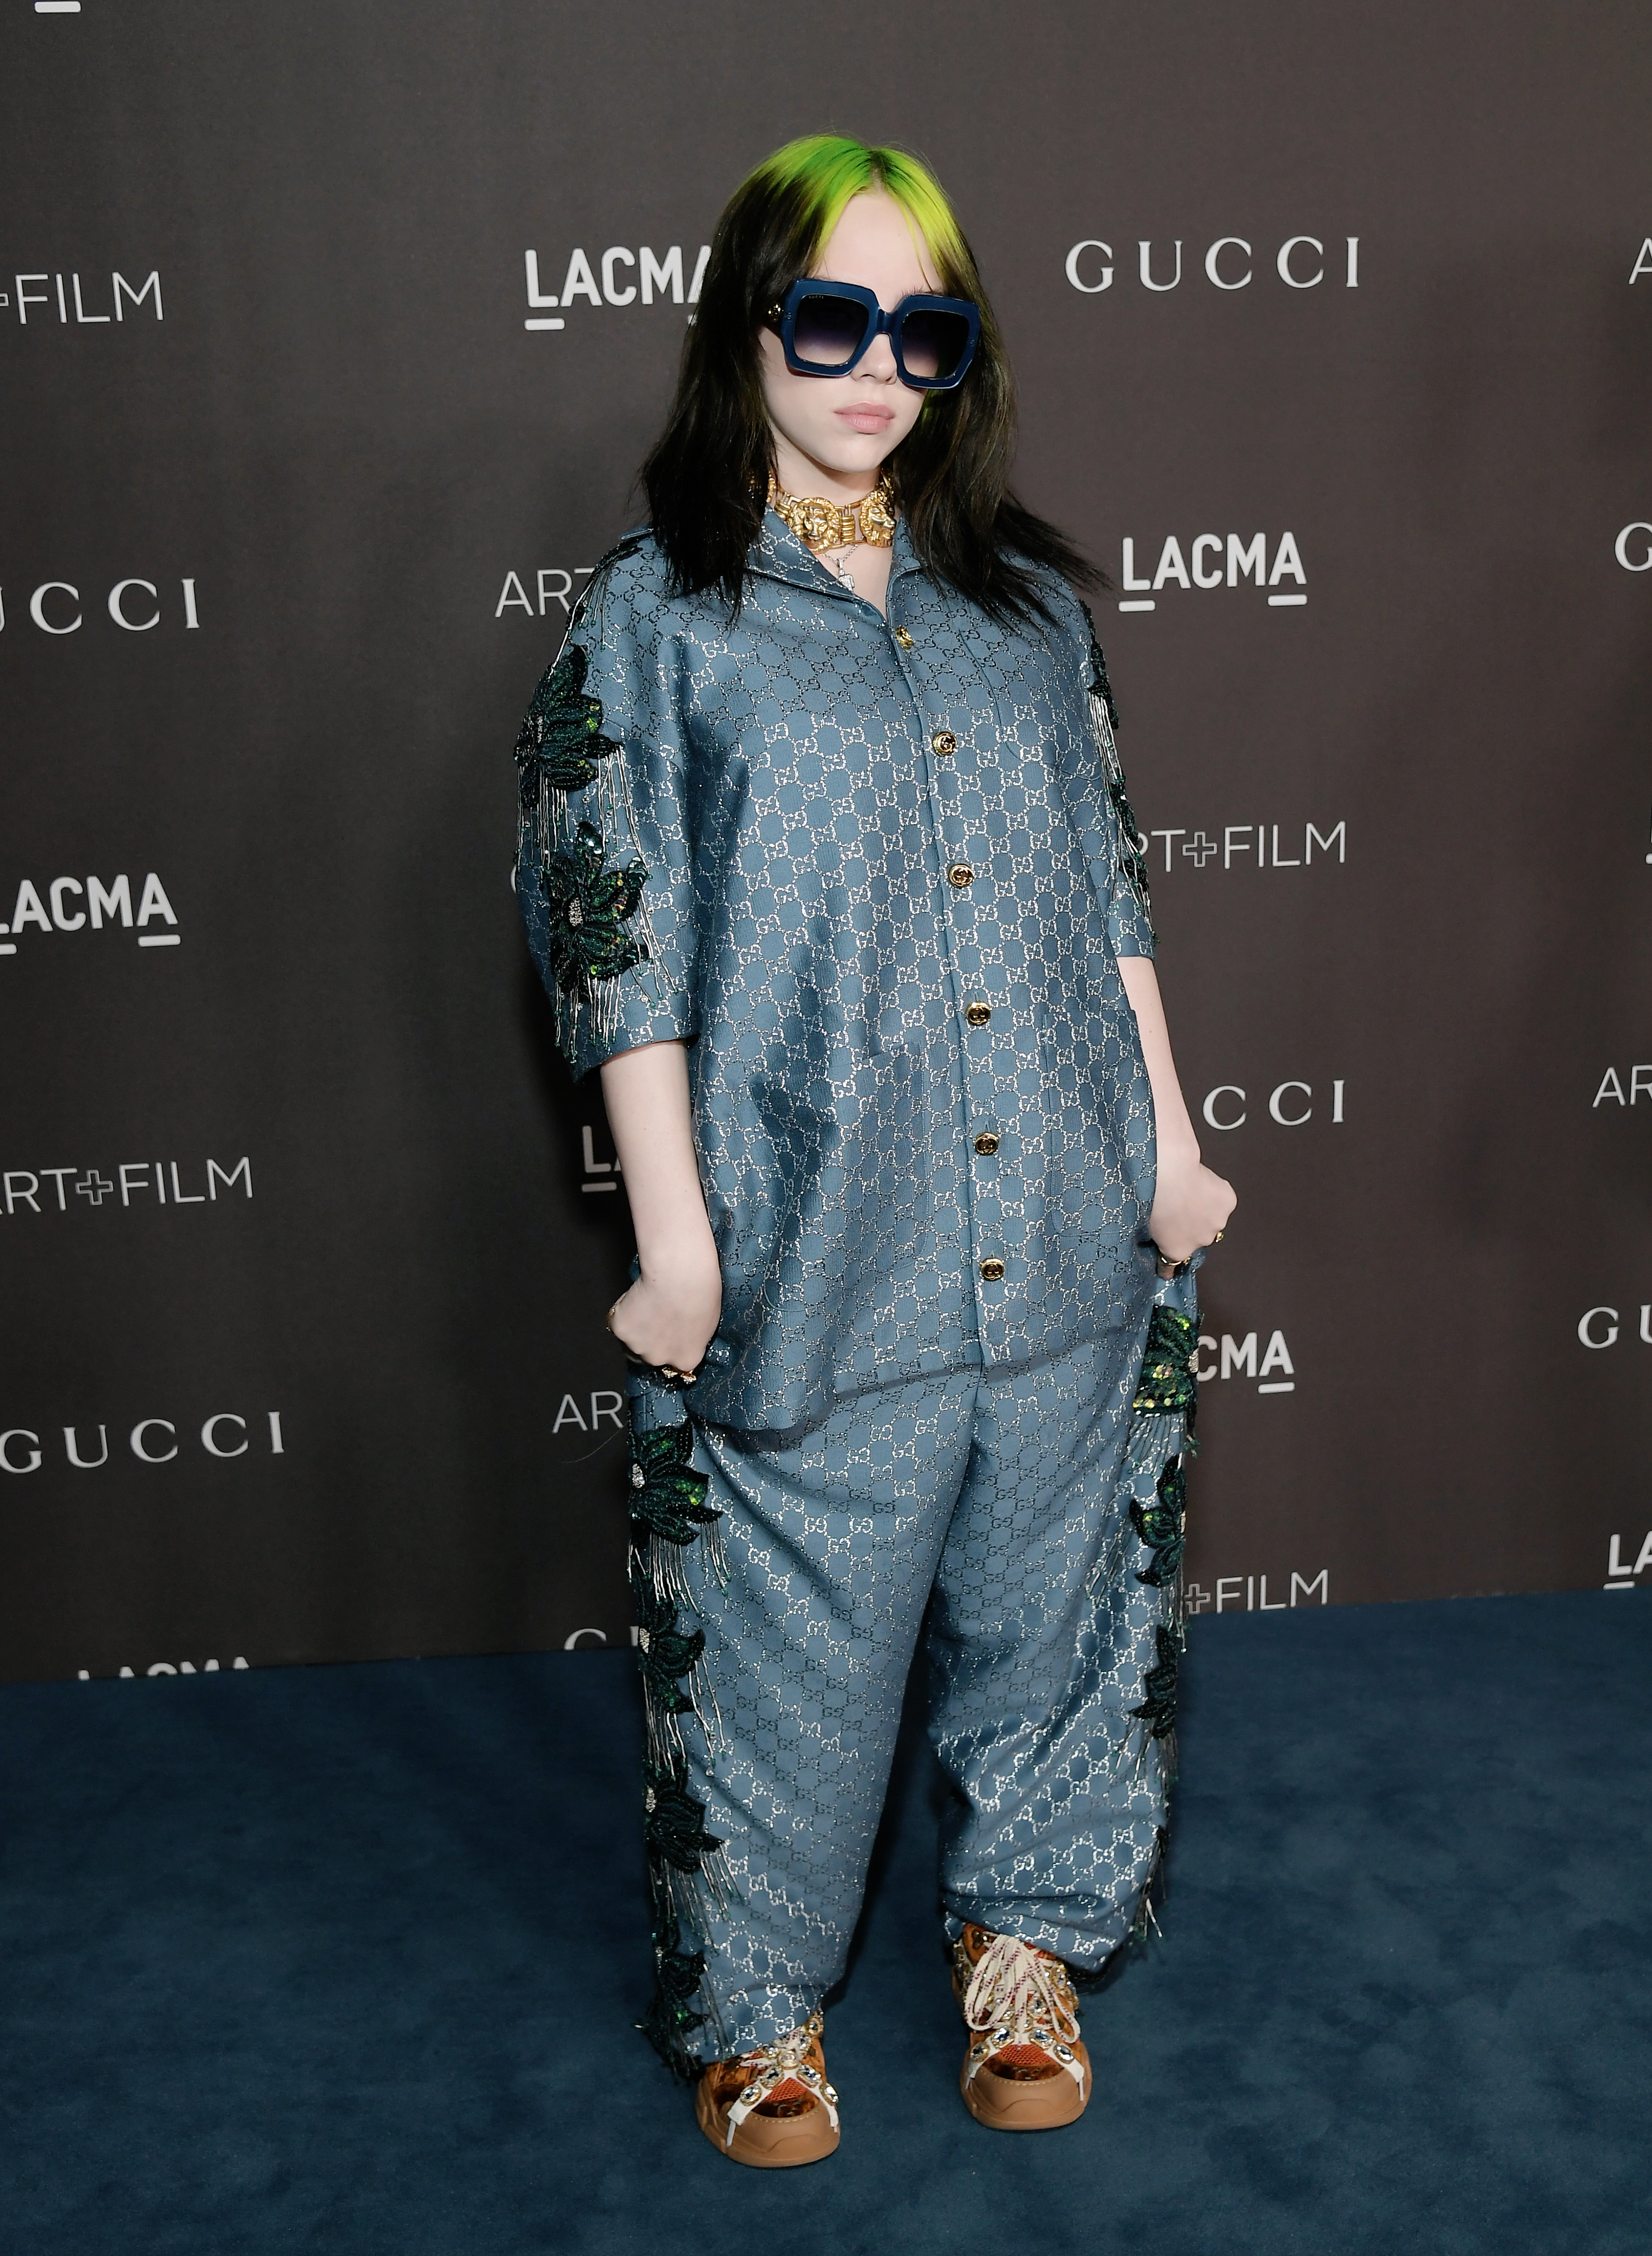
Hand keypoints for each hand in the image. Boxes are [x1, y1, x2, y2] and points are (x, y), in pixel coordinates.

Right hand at [607, 1224, 722, 1376]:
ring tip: (648, 1303)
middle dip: (652, 1338)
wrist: (679, 1274)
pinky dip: (623, 1311)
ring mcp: (637, 1346)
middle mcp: (660, 1359)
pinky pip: (618, 1322)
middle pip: (650, 1354)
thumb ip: (693, 1338)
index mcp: (686, 1359)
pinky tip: (636, 1297)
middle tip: (658, 1314)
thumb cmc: (700, 1291)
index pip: (675, 1362)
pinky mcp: (621, 1329)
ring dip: (637, 1326)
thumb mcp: (708, 1323)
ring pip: (632, 1339)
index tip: (670, 1333)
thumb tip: (685, 1336)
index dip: (671, 1344)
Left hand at [1148, 1152, 1235, 1265]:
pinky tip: (1202, 1181)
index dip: (1170, 1254)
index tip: (1166, 1254)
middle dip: (1191, 1225)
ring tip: (1190, 1191)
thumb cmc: (1150, 1197)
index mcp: (1177, 1250)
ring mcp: (1217, 1222)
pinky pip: (1222, 1198)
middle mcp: (1201, 1241)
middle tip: (1178, 1206)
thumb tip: (1157, 1228)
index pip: (1172, 1263)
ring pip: (1213, 1216)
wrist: (1168, 1176)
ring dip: (1205, 1208)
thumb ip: (1155, 1233)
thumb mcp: (1142, 1223)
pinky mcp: (1228, 1203)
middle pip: (1199, 1235)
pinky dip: (1215, 1192)